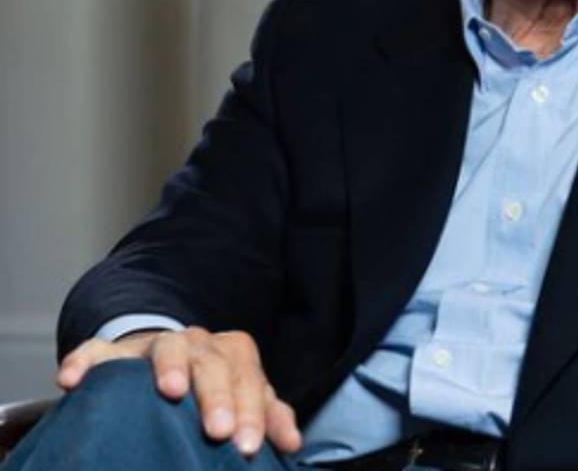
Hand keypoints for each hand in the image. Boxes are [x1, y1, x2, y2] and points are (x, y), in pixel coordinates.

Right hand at [56, 326, 301, 456]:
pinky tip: (72, 379)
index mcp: (231, 353)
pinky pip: (95, 350)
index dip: (252, 412)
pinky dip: (84, 361)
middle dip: (218, 397)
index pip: (247, 379)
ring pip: (167, 347)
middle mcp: (197, 343)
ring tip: (170, 390)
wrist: (163, 362)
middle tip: (219, 431)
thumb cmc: (211, 387)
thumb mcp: (241, 397)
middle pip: (212, 364)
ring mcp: (153, 344)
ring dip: (170, 366)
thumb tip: (293, 443)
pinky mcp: (112, 351)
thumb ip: (268, 415)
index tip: (249, 446)